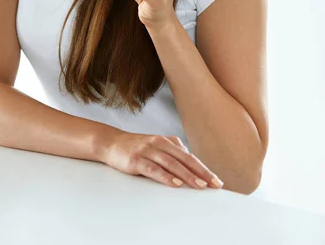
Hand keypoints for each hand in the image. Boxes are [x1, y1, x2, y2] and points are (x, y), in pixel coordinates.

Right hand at [101, 131, 223, 189]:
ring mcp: (148, 151)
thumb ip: (172, 151)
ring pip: (172, 164)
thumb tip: (190, 161)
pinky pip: (154, 169)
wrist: (111, 143)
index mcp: (166, 141)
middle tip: (214, 184)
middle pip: (184, 159)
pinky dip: (166, 176)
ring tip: (199, 185)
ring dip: (187, 175)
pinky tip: (176, 183)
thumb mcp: (156, 146)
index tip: (216, 181)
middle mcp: (159, 144)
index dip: (204, 168)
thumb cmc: (136, 147)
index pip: (189, 156)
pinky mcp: (136, 160)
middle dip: (201, 173)